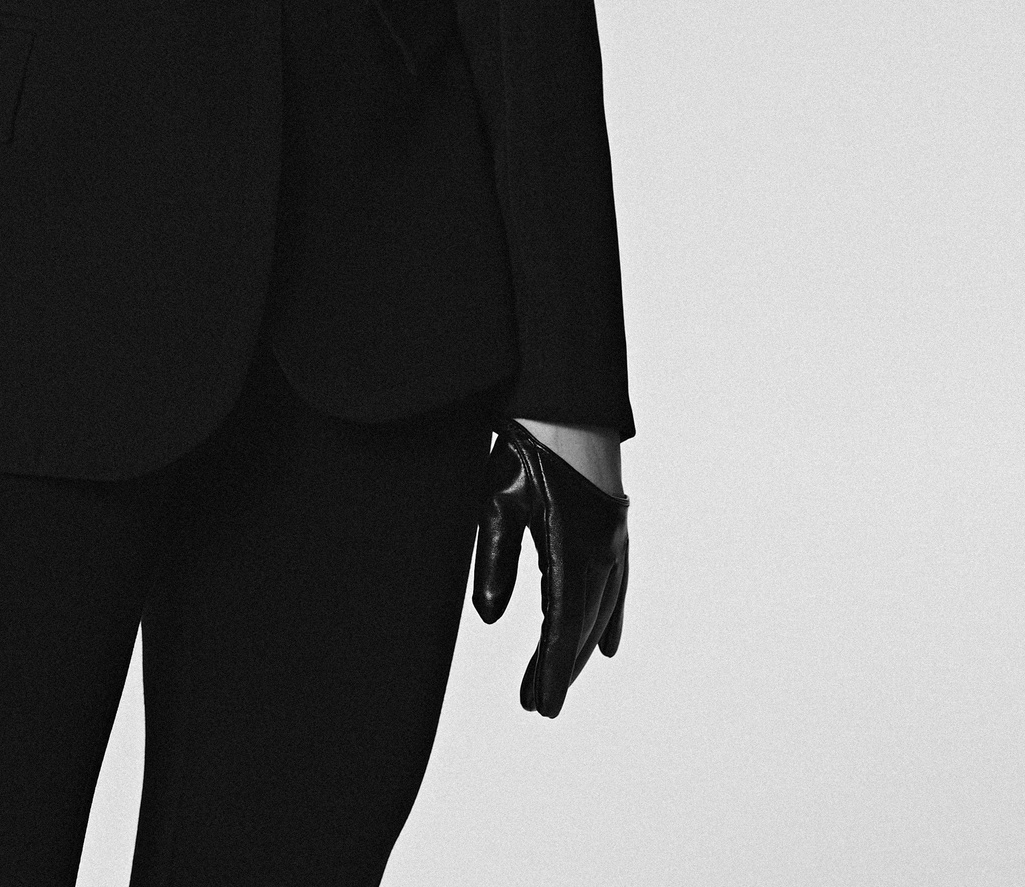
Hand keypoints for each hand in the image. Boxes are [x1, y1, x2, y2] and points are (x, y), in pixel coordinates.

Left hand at [473, 418, 628, 716]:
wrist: (564, 396)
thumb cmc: (523, 443)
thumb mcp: (497, 497)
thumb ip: (494, 559)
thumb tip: (487, 618)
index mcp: (572, 545)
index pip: (562, 626)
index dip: (552, 671)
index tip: (541, 707)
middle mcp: (602, 548)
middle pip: (583, 625)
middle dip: (561, 668)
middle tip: (537, 705)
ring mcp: (613, 537)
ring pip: (601, 609)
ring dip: (580, 648)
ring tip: (555, 680)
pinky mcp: (613, 524)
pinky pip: (616, 585)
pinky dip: (609, 618)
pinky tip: (607, 644)